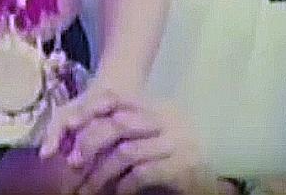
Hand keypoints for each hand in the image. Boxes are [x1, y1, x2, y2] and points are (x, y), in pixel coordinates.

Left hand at [40, 96, 215, 194]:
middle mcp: (168, 118)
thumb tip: (73, 142)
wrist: (218, 176)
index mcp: (155, 106)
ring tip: (88, 189)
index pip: (115, 99)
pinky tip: (118, 193)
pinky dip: (124, 185)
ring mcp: (177, 141)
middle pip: (117, 123)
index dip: (87, 111)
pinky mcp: (183, 166)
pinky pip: (142, 173)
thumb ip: (121, 133)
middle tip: (73, 163)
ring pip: (126, 151)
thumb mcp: (149, 137)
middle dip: (89, 143)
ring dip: (101, 173)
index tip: (67, 128)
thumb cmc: (177, 157)